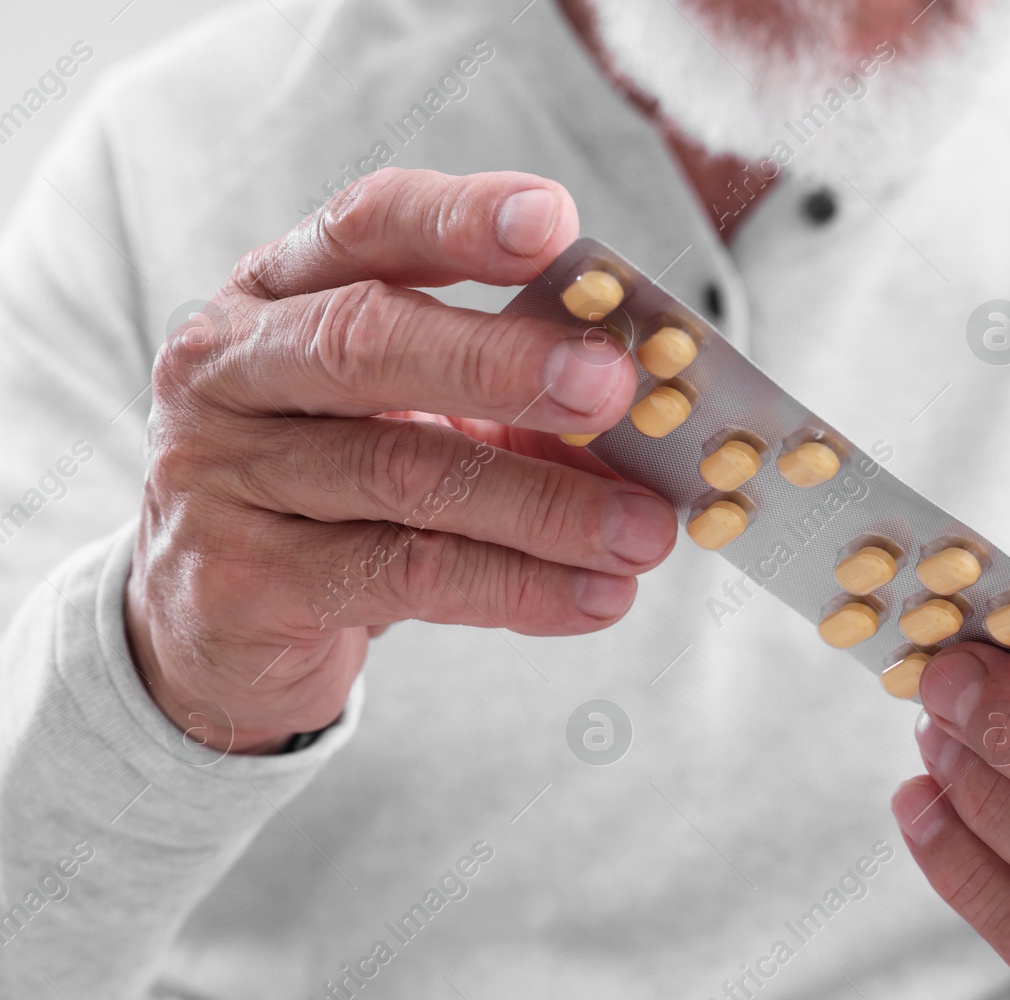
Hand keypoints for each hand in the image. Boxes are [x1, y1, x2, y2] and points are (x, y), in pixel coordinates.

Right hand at [126, 168, 673, 754]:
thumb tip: (644, 412)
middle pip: (367, 343)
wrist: (213, 621)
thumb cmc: (335, 489)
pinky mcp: (243, 584)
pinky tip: (599, 596)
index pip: (364, 227)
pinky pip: (406, 578)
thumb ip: (506, 395)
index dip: (459, 220)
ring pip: (403, 475)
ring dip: (545, 506)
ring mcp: (221, 477)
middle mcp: (230, 369)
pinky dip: (519, 589)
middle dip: (503, 361)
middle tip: (615, 386)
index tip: (557, 222)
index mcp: (277, 294)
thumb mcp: (408, 415)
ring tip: (646, 532)